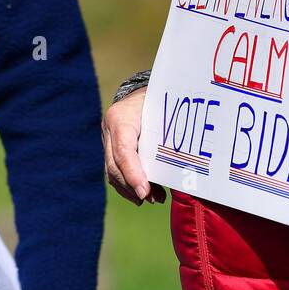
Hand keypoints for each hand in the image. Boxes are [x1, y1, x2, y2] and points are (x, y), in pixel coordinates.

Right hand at [102, 88, 164, 204]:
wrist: (143, 91)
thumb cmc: (159, 101)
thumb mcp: (164, 112)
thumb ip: (167, 135)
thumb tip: (181, 168)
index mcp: (121, 117)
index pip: (123, 150)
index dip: (132, 173)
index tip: (144, 191)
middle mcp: (109, 129)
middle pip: (115, 165)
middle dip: (132, 186)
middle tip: (151, 198)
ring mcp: (107, 138)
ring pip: (112, 171)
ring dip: (131, 189)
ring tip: (154, 198)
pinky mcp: (110, 147)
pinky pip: (114, 170)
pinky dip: (128, 185)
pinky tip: (145, 193)